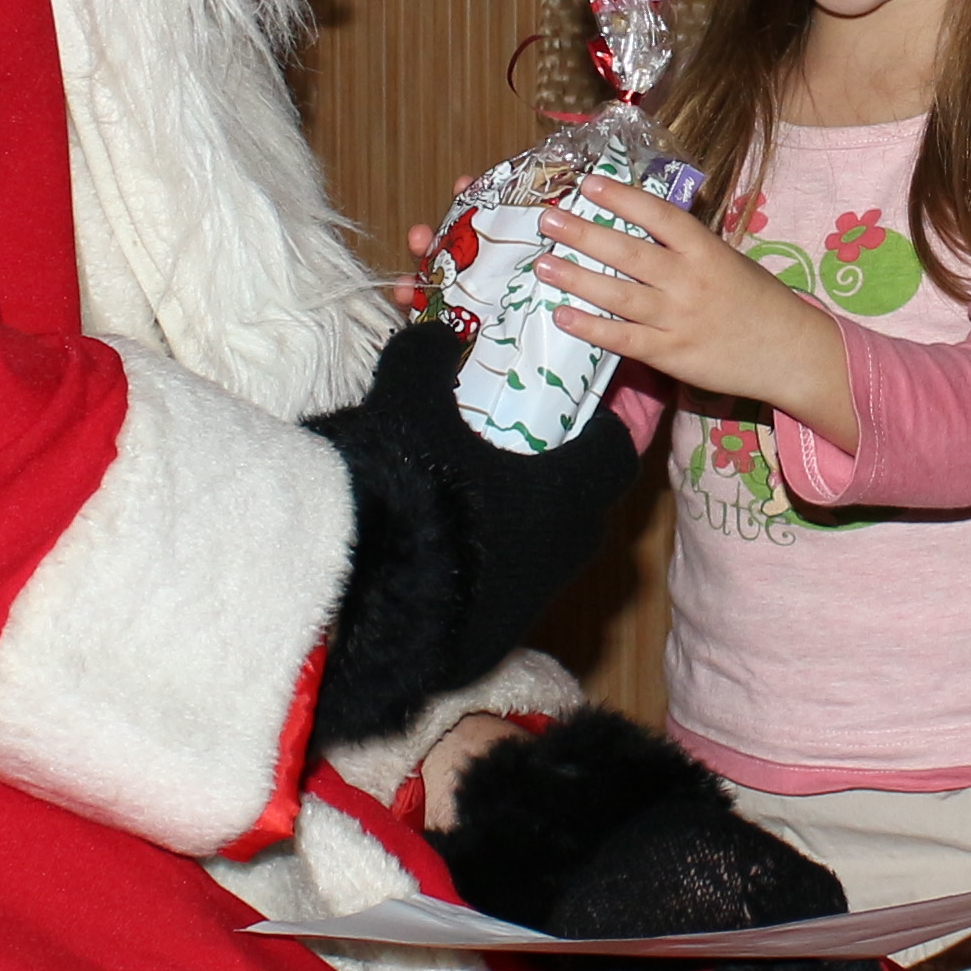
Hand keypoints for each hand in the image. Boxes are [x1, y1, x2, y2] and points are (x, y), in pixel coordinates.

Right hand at [302, 322, 643, 753]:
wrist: (355, 599)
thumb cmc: (403, 491)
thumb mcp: (408, 403)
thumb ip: (427, 358)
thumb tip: (435, 335)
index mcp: (565, 492)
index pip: (615, 454)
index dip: (599, 428)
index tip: (575, 412)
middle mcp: (565, 550)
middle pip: (584, 504)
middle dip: (557, 474)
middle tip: (514, 446)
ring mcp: (533, 598)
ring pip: (547, 548)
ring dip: (521, 520)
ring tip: (471, 494)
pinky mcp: (496, 635)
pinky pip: (509, 586)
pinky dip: (490, 562)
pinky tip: (442, 547)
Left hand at [540, 176, 856, 448]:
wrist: (788, 352)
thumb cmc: (757, 301)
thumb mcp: (728, 260)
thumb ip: (687, 247)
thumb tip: (640, 225)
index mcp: (706, 249)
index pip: (659, 216)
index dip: (622, 198)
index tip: (589, 183)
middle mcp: (689, 280)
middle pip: (629, 253)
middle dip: (584, 234)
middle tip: (548, 219)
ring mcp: (678, 318)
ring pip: (619, 295)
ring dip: (577, 278)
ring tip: (543, 264)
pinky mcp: (671, 354)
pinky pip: (623, 339)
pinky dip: (592, 328)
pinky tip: (563, 316)